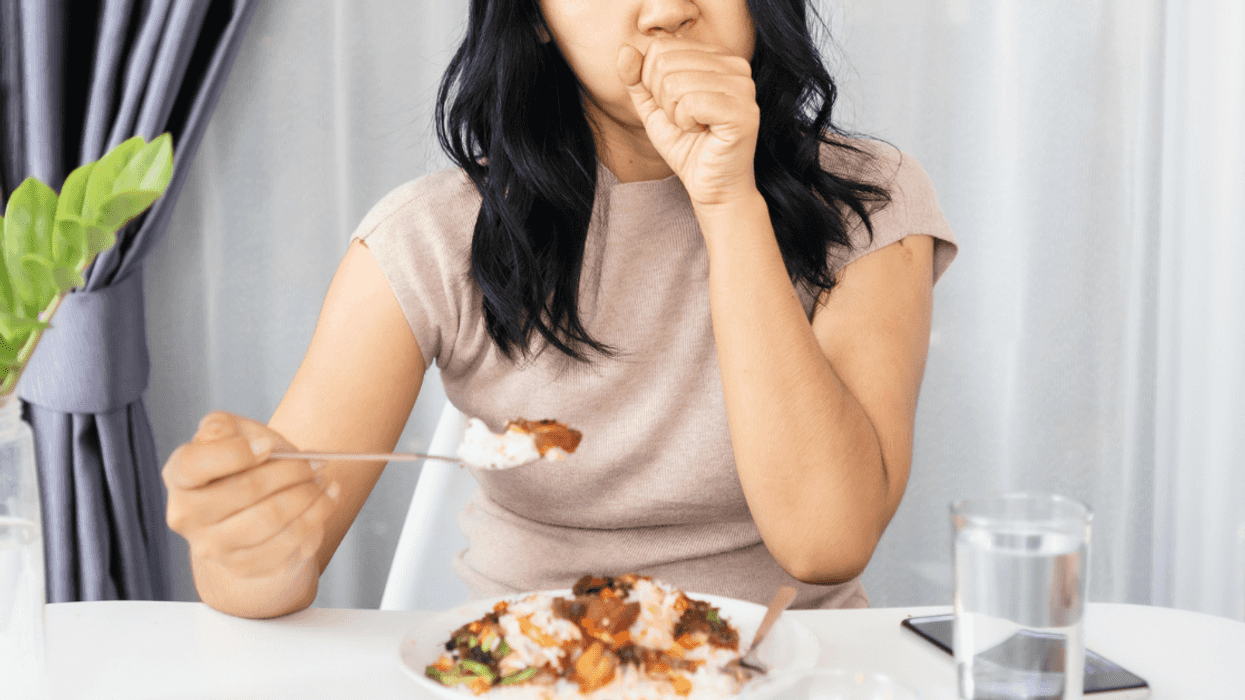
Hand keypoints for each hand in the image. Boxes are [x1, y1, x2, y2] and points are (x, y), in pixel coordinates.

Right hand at [163, 411, 338, 588]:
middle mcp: (187, 516)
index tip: (268, 445)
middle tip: (313, 462)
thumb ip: (227, 427)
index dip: (234, 452)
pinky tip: (327, 499)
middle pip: (246, 489)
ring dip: (308, 494)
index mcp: (179, 477)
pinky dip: (317, 515)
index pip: (192, 465)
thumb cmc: (244, 466)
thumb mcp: (234, 434)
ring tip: (322, 480)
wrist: (251, 514)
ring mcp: (214, 547)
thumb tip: (245, 439)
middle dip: (290, 471)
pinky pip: (289, 541)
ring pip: (272, 517)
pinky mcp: (244, 566)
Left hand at [617, 38, 759, 209]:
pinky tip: (702, 132)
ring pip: (675, 83)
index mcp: (717, 56)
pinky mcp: (742, 111)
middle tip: (684, 120)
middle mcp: (735, 64)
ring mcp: (742, 86)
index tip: (675, 106)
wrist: (712, 187)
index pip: (660, 47)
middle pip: (664, 63)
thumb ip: (637, 78)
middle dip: (662, 99)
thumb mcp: (653, 108)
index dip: (652, 83)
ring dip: (674, 114)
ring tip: (694, 127)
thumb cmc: (686, 146)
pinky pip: (690, 103)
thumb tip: (624, 49)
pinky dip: (685, 123)